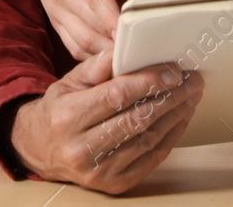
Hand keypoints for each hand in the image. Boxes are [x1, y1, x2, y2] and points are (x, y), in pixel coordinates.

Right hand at [8, 50, 203, 193]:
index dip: (149, 82)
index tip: (173, 70)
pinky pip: (150, 160)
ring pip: (147, 140)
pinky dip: (170, 138)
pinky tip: (180, 119)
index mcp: (69, 117)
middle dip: (171, 97)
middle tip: (192, 81)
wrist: (39, 150)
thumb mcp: (68, 82)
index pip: (117, 95)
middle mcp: (81, 148)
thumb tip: (124, 48)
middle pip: (137, 119)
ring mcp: (98, 171)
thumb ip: (96, 66)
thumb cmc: (58, 111)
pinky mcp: (112, 185)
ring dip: (176, 116)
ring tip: (191, 97)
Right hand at [12, 0, 132, 59]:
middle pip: (90, 28)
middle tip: (137, 54)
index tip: (131, 36)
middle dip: (113, 45)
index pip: (96, 1)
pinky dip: (89, 56)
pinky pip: (72, 44)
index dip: (114, 21)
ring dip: (102, 55)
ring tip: (126, 60)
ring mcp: (56, 10)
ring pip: (81, 42)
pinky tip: (107, 58)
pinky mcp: (54, 19)